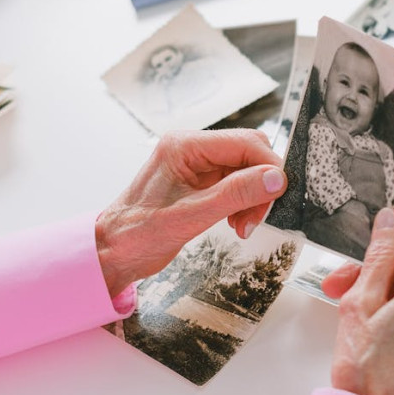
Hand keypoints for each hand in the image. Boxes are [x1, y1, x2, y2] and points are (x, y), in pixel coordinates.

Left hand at [95, 129, 285, 296]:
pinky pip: (235, 184)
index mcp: (185, 145)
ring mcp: (196, 164)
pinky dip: (243, 203)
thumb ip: (236, 194)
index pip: (245, 142)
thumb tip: (276, 178)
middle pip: (248, 153)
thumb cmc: (138, 234)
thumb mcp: (192, 215)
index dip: (268, 166)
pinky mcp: (200, 181)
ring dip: (253, 198)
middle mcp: (192, 148)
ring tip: (242, 225)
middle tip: (255, 217)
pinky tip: (236, 222)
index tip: (280, 194)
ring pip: (245, 170)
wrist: (113, 252)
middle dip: (260, 185)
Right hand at [320, 209, 393, 394]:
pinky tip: (373, 325)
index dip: (392, 233)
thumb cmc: (365, 370)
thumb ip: (380, 255)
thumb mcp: (361, 301)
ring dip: (385, 290)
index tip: (370, 243)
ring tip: (352, 310)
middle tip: (344, 283)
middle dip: (379, 268)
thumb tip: (390, 221)